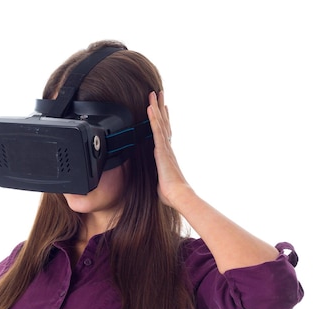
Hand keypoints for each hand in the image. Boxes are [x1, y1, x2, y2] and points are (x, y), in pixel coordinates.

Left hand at [146, 91, 192, 208]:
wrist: (178, 195)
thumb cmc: (170, 193)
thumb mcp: (160, 182)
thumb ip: (156, 177)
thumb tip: (153, 182)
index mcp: (166, 154)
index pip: (164, 132)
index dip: (163, 119)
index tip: (163, 108)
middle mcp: (167, 147)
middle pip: (164, 122)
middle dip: (161, 107)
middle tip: (159, 93)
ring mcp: (165, 147)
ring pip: (160, 122)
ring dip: (156, 107)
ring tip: (153, 93)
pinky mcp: (162, 150)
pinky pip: (156, 130)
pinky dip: (153, 118)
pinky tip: (150, 107)